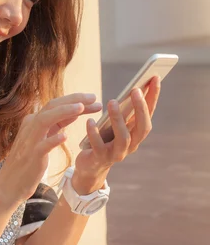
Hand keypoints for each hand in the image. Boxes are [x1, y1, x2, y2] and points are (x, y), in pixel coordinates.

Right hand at [0, 93, 101, 203]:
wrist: (10, 184)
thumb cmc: (28, 161)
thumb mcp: (44, 138)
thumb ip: (57, 125)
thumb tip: (74, 112)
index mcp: (34, 122)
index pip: (56, 105)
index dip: (76, 100)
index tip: (94, 99)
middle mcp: (31, 126)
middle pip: (52, 106)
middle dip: (74, 100)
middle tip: (93, 97)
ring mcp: (30, 141)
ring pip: (45, 119)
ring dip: (63, 111)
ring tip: (81, 108)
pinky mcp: (31, 156)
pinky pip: (42, 145)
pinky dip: (53, 139)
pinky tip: (65, 136)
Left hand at [72, 77, 160, 193]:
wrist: (90, 167)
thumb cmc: (104, 140)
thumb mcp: (115, 125)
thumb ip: (124, 111)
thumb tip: (133, 88)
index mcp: (136, 134)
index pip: (149, 114)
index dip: (153, 97)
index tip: (155, 77)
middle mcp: (131, 145)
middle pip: (142, 128)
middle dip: (140, 108)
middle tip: (135, 90)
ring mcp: (116, 154)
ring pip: (123, 138)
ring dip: (118, 119)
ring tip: (112, 101)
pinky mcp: (99, 159)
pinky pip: (98, 146)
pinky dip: (94, 133)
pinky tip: (90, 121)